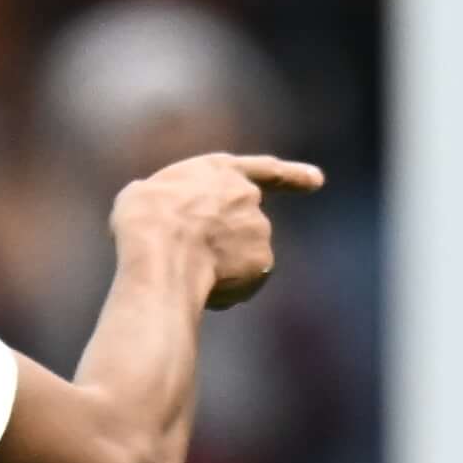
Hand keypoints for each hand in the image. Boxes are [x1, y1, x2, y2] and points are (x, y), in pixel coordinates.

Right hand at [108, 151, 324, 309]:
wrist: (159, 252)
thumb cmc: (144, 220)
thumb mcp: (147, 194)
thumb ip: (174, 202)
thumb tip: (171, 221)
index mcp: (221, 171)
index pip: (266, 170)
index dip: (292, 176)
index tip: (318, 181)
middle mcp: (248, 197)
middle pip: (245, 227)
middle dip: (231, 245)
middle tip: (194, 260)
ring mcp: (260, 230)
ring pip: (242, 259)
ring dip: (220, 270)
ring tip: (186, 272)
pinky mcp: (263, 263)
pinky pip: (243, 285)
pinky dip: (226, 292)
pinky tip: (201, 289)